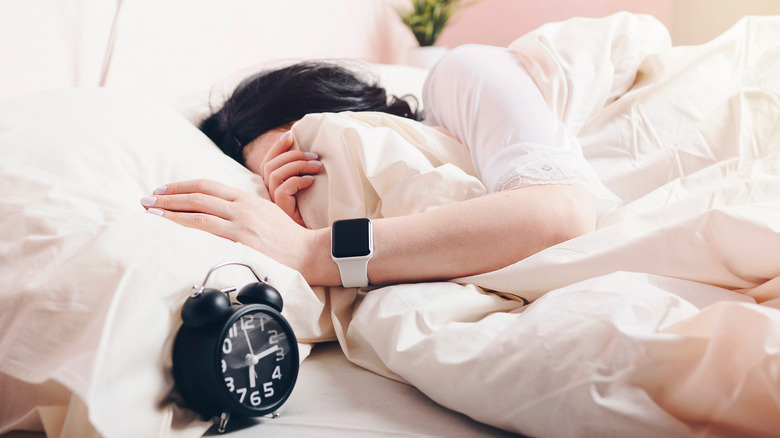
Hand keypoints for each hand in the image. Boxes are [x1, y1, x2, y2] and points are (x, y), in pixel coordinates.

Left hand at [140, 179, 315, 274]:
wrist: (308, 252)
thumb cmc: (287, 239)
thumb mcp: (265, 214)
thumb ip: (242, 210)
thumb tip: (219, 211)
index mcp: (246, 198)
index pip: (208, 186)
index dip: (182, 186)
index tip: (164, 190)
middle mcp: (241, 206)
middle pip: (198, 194)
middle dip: (169, 196)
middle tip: (147, 199)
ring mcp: (241, 222)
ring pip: (198, 209)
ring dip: (170, 209)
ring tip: (150, 211)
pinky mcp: (241, 240)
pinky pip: (207, 228)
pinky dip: (184, 224)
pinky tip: (171, 225)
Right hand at [260, 131, 321, 226]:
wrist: (320, 238)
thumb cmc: (318, 211)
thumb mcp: (310, 186)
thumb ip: (304, 171)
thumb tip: (309, 149)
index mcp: (274, 187)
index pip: (268, 162)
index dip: (277, 147)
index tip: (291, 135)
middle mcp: (270, 194)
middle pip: (269, 166)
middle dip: (291, 155)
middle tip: (314, 156)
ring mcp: (274, 203)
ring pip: (274, 174)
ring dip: (297, 165)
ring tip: (317, 167)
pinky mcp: (281, 211)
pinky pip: (282, 189)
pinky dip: (297, 181)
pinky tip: (311, 182)